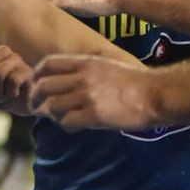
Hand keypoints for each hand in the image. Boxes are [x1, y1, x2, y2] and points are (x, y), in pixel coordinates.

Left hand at [31, 54, 156, 130]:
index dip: (37, 75)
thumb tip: (66, 82)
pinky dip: (66, 126)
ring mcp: (87, 96)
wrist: (154, 94)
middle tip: (37, 107)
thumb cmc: (133, 81)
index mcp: (84, 62)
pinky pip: (67, 122)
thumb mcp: (105, 65)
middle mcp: (82, 77)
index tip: (36, 84)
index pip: (47, 63)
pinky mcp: (93, 114)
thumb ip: (84, 70)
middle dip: (36, 98)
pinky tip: (75, 127)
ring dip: (52, 114)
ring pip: (52, 106)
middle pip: (43, 85)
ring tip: (61, 118)